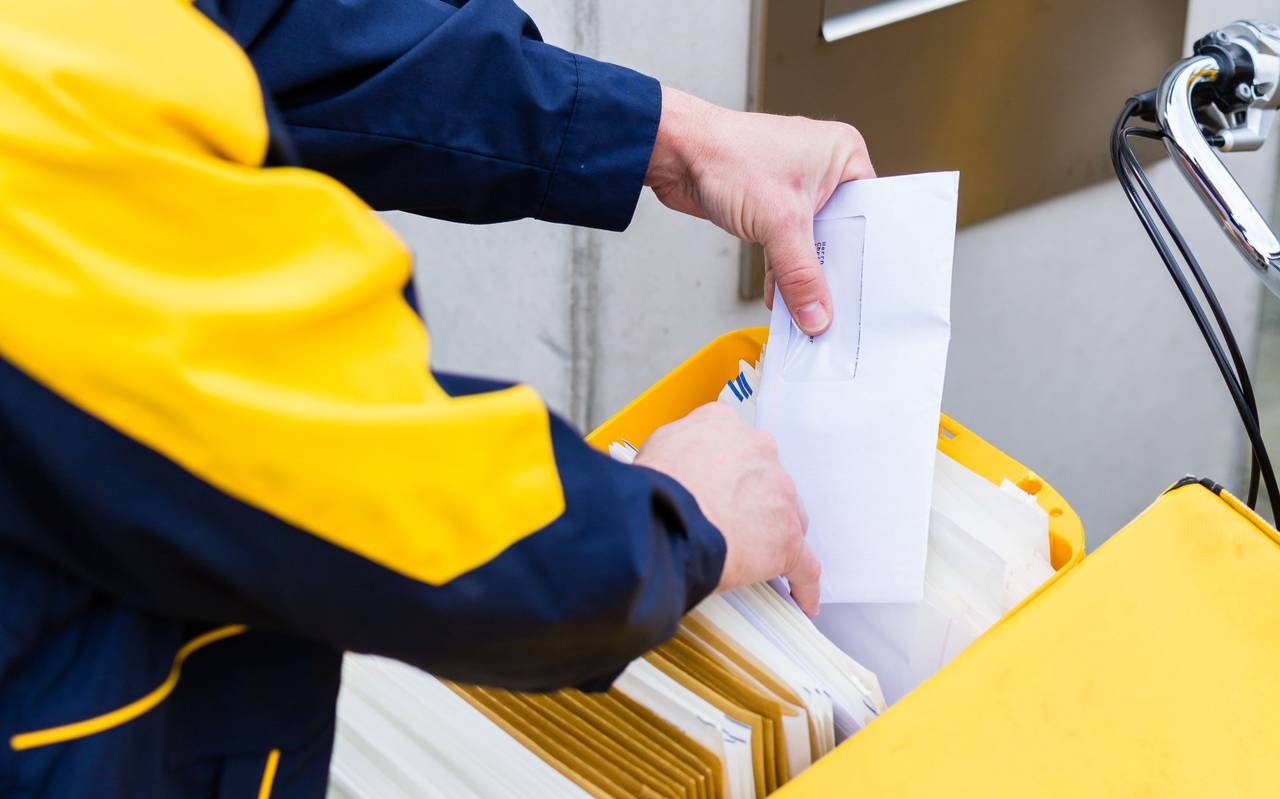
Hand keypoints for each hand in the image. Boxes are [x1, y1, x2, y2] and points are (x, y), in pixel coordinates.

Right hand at [634, 403, 821, 615]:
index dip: (728, 471)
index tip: (722, 486)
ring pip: (788, 518)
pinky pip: (804, 566)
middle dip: (754, 501)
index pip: (735, 445)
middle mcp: (757, 450)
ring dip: (774, 535)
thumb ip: (679, 452)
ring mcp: (778, 493)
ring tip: (756, 559)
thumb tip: (677, 469)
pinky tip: (801, 597)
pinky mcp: (786, 539)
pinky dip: (803, 583)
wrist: (664, 519)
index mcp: (723, 425)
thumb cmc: (654, 489)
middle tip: (731, 523)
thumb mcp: (656, 448)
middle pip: (766, 480)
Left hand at [644, 85, 874, 335]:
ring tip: (807, 312)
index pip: (869, 214)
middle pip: (839, 233)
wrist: (675, 152)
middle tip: (834, 307)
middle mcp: (823, 168)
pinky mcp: (769, 205)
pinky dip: (780, 270)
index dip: (864, 254)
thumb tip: (817, 315)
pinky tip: (780, 298)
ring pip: (809, 243)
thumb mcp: (779, 222)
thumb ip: (800, 274)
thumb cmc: (728, 156)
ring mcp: (795, 187)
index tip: (864, 291)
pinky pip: (785, 245)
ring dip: (800, 275)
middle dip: (828, 270)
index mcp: (843, 154)